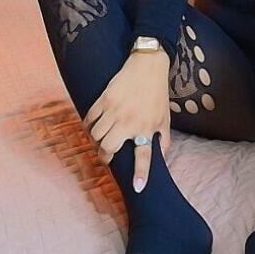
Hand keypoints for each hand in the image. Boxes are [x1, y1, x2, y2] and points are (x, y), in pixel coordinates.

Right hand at [82, 48, 171, 192]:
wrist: (147, 65)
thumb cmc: (157, 93)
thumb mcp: (165, 118)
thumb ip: (163, 140)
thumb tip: (161, 158)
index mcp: (146, 127)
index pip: (144, 156)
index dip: (140, 173)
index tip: (137, 188)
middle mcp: (129, 121)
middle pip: (108, 147)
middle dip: (105, 155)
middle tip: (107, 155)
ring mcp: (114, 110)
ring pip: (96, 135)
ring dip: (97, 140)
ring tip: (102, 138)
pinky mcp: (104, 99)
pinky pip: (89, 119)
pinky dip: (89, 126)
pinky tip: (94, 126)